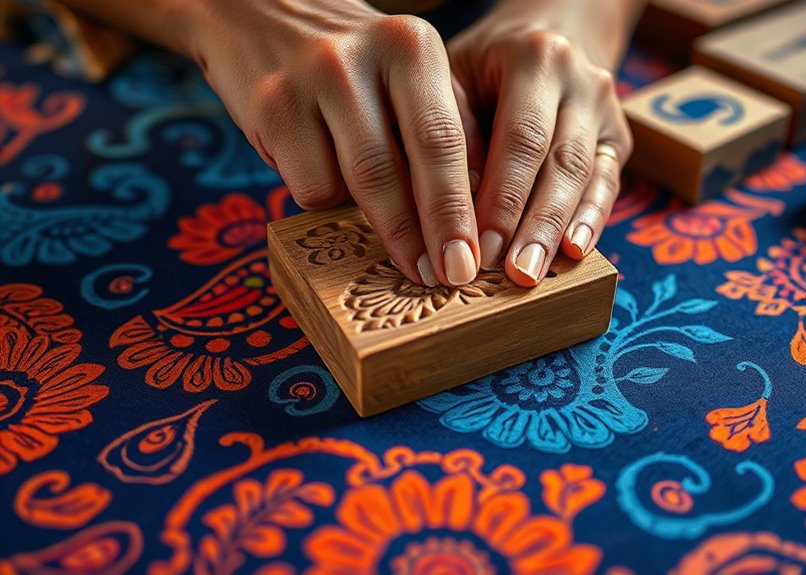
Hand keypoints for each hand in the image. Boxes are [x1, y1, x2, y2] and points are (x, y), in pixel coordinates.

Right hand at [188, 0, 478, 285]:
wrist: (258, 13)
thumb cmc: (357, 66)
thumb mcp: (411, 79)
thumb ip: (451, 131)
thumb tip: (485, 215)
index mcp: (413, 47)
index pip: (445, 141)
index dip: (459, 210)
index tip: (471, 262)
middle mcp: (365, 54)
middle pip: (399, 168)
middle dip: (425, 233)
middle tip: (442, 279)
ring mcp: (311, 78)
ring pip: (351, 186)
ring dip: (379, 228)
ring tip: (401, 249)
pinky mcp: (269, 106)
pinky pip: (309, 187)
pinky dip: (326, 199)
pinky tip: (327, 175)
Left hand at [447, 1, 634, 286]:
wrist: (546, 32)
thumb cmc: (484, 66)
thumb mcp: (457, 77)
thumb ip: (454, 133)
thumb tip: (450, 209)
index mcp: (534, 58)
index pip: (519, 137)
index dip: (500, 197)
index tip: (476, 247)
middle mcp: (579, 80)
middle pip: (559, 161)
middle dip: (532, 224)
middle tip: (511, 275)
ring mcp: (605, 108)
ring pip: (585, 176)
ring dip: (557, 230)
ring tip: (533, 275)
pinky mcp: (617, 137)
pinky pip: (607, 183)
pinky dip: (592, 219)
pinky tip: (576, 252)